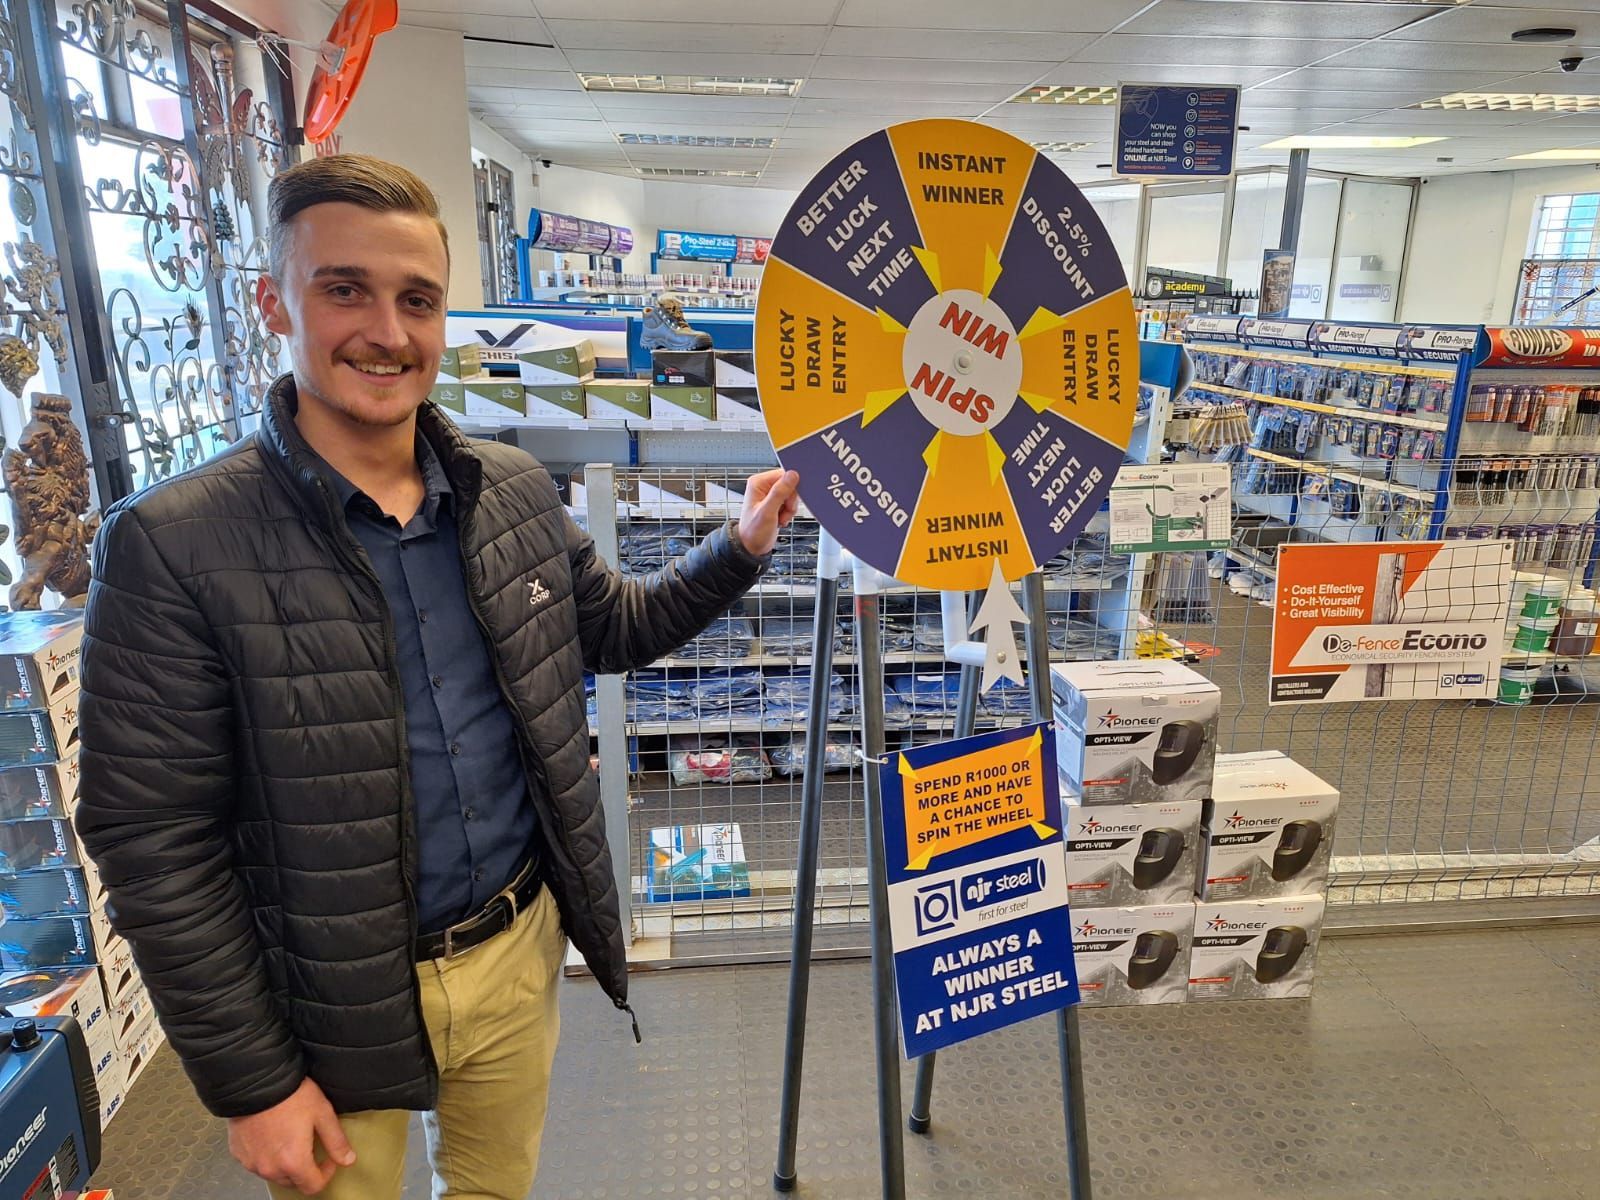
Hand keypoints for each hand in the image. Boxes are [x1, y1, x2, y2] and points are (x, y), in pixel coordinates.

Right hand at [228, 1077, 354, 1194]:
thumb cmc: (290, 1094)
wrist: (256, 1081)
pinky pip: (257, 1162)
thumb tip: (348, 1160)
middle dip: (305, 1169)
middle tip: (310, 1145)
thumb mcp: (322, 1113)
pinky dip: (267, 1155)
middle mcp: (270, 1168)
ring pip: (274, 1174)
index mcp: (293, 1162)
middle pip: (293, 1182)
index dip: (326, 1174)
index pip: (312, 1187)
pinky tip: (272, 1135)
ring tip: (290, 1138)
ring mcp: (252, 1163)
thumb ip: (336, 1141)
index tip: (328, 1159)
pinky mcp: (239, 1154)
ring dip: (285, 1164)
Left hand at [738, 469, 799, 556]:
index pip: (784, 474)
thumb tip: (792, 475)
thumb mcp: (767, 512)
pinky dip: (788, 512)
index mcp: (758, 483)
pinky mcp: (775, 503)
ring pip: (791, 495)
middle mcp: (763, 487)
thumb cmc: (753, 531)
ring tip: (780, 517)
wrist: (752, 547)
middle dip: (790, 501)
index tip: (789, 501)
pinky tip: (780, 519)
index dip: (791, 488)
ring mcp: (769, 495)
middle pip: (789, 485)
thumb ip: (780, 492)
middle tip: (783, 511)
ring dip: (790, 508)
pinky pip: (790, 502)